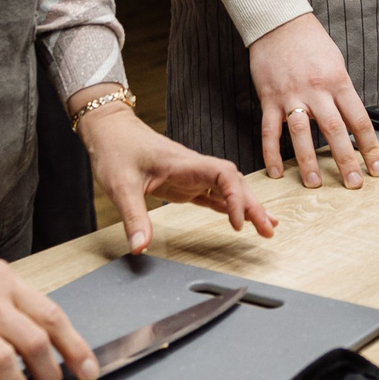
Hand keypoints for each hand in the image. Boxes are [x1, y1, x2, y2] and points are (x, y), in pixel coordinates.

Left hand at [76, 98, 277, 254]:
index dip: (236, 197)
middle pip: (234, 183)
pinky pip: (213, 195)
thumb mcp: (121, 186)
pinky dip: (229, 207)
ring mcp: (191, 176)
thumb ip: (133, 217)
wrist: (109, 131)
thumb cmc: (116, 150)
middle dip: (253, 205)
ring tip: (266, 226)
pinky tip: (240, 220)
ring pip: (228, 189)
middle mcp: (194, 168)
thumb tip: (140, 247)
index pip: (223, 175)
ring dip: (247, 206)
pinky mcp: (184, 183)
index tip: (238, 223)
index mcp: (184, 163)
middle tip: (269, 230)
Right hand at [245, 12, 378, 189]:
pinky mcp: (269, 98)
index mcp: (338, 82)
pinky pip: (270, 131)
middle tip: (353, 183)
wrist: (279, 23)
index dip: (370, 147)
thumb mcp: (337, 64)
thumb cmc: (311, 42)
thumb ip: (342, 93)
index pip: (359, 120)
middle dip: (346, 160)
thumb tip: (350, 122)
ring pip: (302, 133)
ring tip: (315, 183)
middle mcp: (317, 91)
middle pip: (335, 130)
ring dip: (308, 161)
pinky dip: (272, 153)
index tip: (378, 168)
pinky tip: (277, 172)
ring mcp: (291, 96)